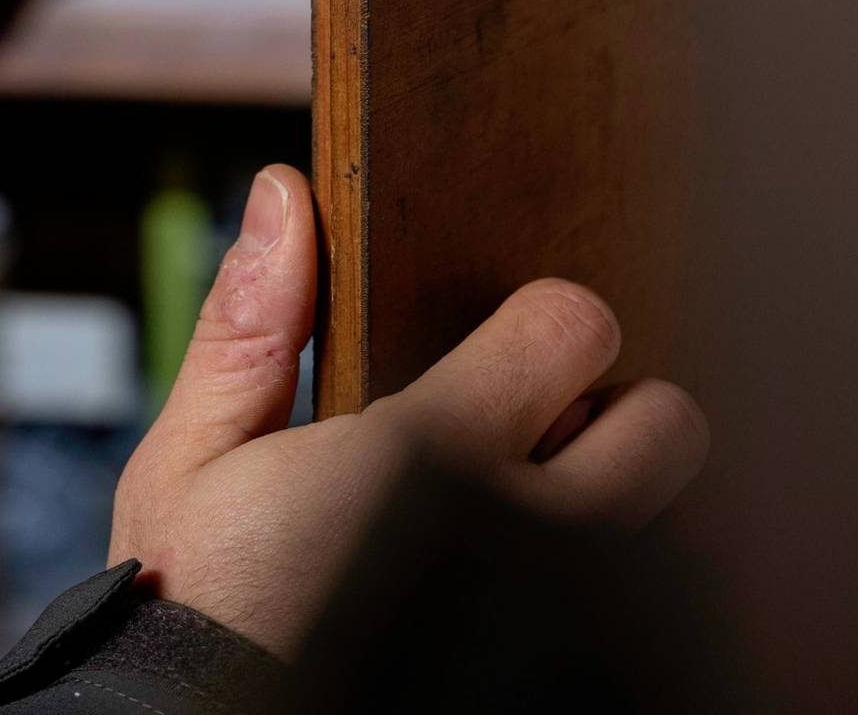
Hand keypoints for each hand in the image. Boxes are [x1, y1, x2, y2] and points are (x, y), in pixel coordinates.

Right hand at [110, 165, 709, 657]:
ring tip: (526, 536)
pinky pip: (643, 630)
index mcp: (428, 459)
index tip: (512, 347)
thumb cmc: (197, 622)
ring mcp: (557, 631)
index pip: (574, 327)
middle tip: (547, 438)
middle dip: (618, 417)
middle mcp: (524, 546)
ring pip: (666, 533)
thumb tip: (285, 192)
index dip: (544, 325)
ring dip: (610, 516)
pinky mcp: (566, 685)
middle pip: (669, 432)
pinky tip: (523, 604)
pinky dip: (604, 602)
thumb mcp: (188, 468)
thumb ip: (248, 327)